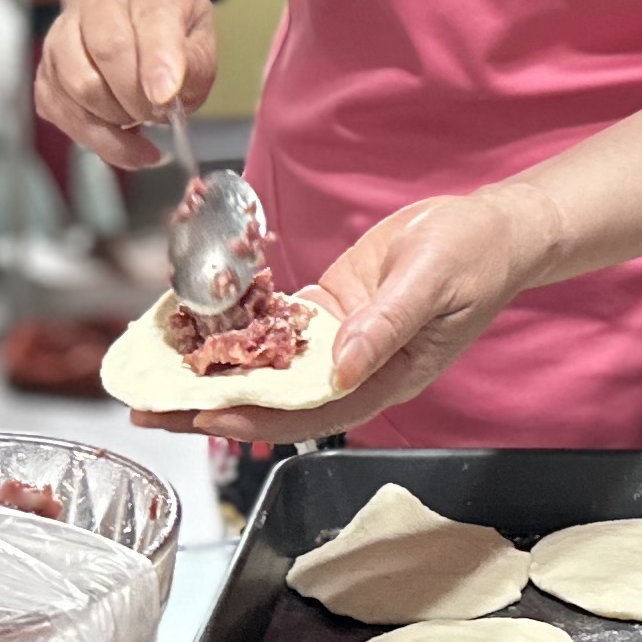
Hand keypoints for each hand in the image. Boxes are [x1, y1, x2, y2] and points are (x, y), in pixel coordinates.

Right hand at [34, 0, 215, 167]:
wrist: (125, 0)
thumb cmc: (166, 21)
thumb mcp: (200, 31)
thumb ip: (196, 63)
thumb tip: (170, 95)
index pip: (152, 18)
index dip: (158, 60)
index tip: (165, 96)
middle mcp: (97, 2)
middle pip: (108, 51)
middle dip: (138, 98)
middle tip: (159, 113)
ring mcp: (63, 35)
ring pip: (79, 85)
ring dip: (115, 120)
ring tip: (140, 122)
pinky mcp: (45, 71)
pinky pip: (62, 111)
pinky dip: (95, 137)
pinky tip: (121, 140)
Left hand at [134, 184, 556, 446]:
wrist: (490, 226)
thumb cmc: (475, 258)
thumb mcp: (431, 285)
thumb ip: (385, 324)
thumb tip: (342, 364)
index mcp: (385, 376)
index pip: (312, 410)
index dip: (257, 415)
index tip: (206, 415)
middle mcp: (355, 368)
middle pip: (276, 398)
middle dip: (213, 404)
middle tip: (151, 409)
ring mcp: (340, 340)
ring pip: (270, 364)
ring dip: (217, 369)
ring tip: (158, 374)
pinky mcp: (331, 308)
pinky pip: (279, 323)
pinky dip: (241, 325)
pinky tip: (199, 326)